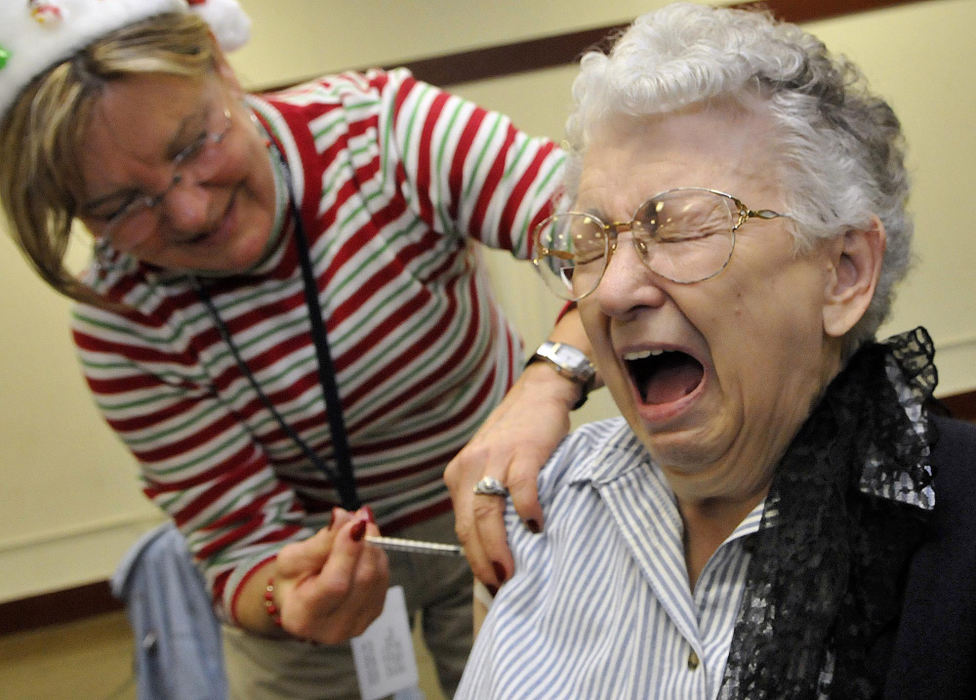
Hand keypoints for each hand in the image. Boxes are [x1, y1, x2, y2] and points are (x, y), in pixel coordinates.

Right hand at [272, 507, 389, 642]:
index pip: (335, 585)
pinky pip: (384, 580)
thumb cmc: (293, 579)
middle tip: (359, 516)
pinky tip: (363, 547)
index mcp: (303, 617)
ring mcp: (357, 625)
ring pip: (377, 577)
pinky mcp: (373, 614)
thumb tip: (344, 518)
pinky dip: (376, 557)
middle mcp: (333, 629)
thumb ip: (320, 542)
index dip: (347, 552)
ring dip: (373, 546)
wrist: (301, 600)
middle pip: (362, 580)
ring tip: (358, 528)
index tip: (354, 523)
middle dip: (365, 543)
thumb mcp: (292, 558)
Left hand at [445, 362, 578, 588]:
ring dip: (498, 546)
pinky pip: (520, 489)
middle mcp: (469, 467)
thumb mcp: (492, 466)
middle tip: (499, 585)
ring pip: (487, 512)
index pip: (460, 526)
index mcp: (458, 475)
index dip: (473, 558)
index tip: (488, 582)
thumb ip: (489, 498)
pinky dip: (526, 511)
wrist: (538, 393)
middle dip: (482, 560)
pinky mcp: (522, 451)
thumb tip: (499, 546)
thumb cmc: (519, 435)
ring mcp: (495, 458)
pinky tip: (536, 528)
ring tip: (511, 571)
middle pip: (470, 524)